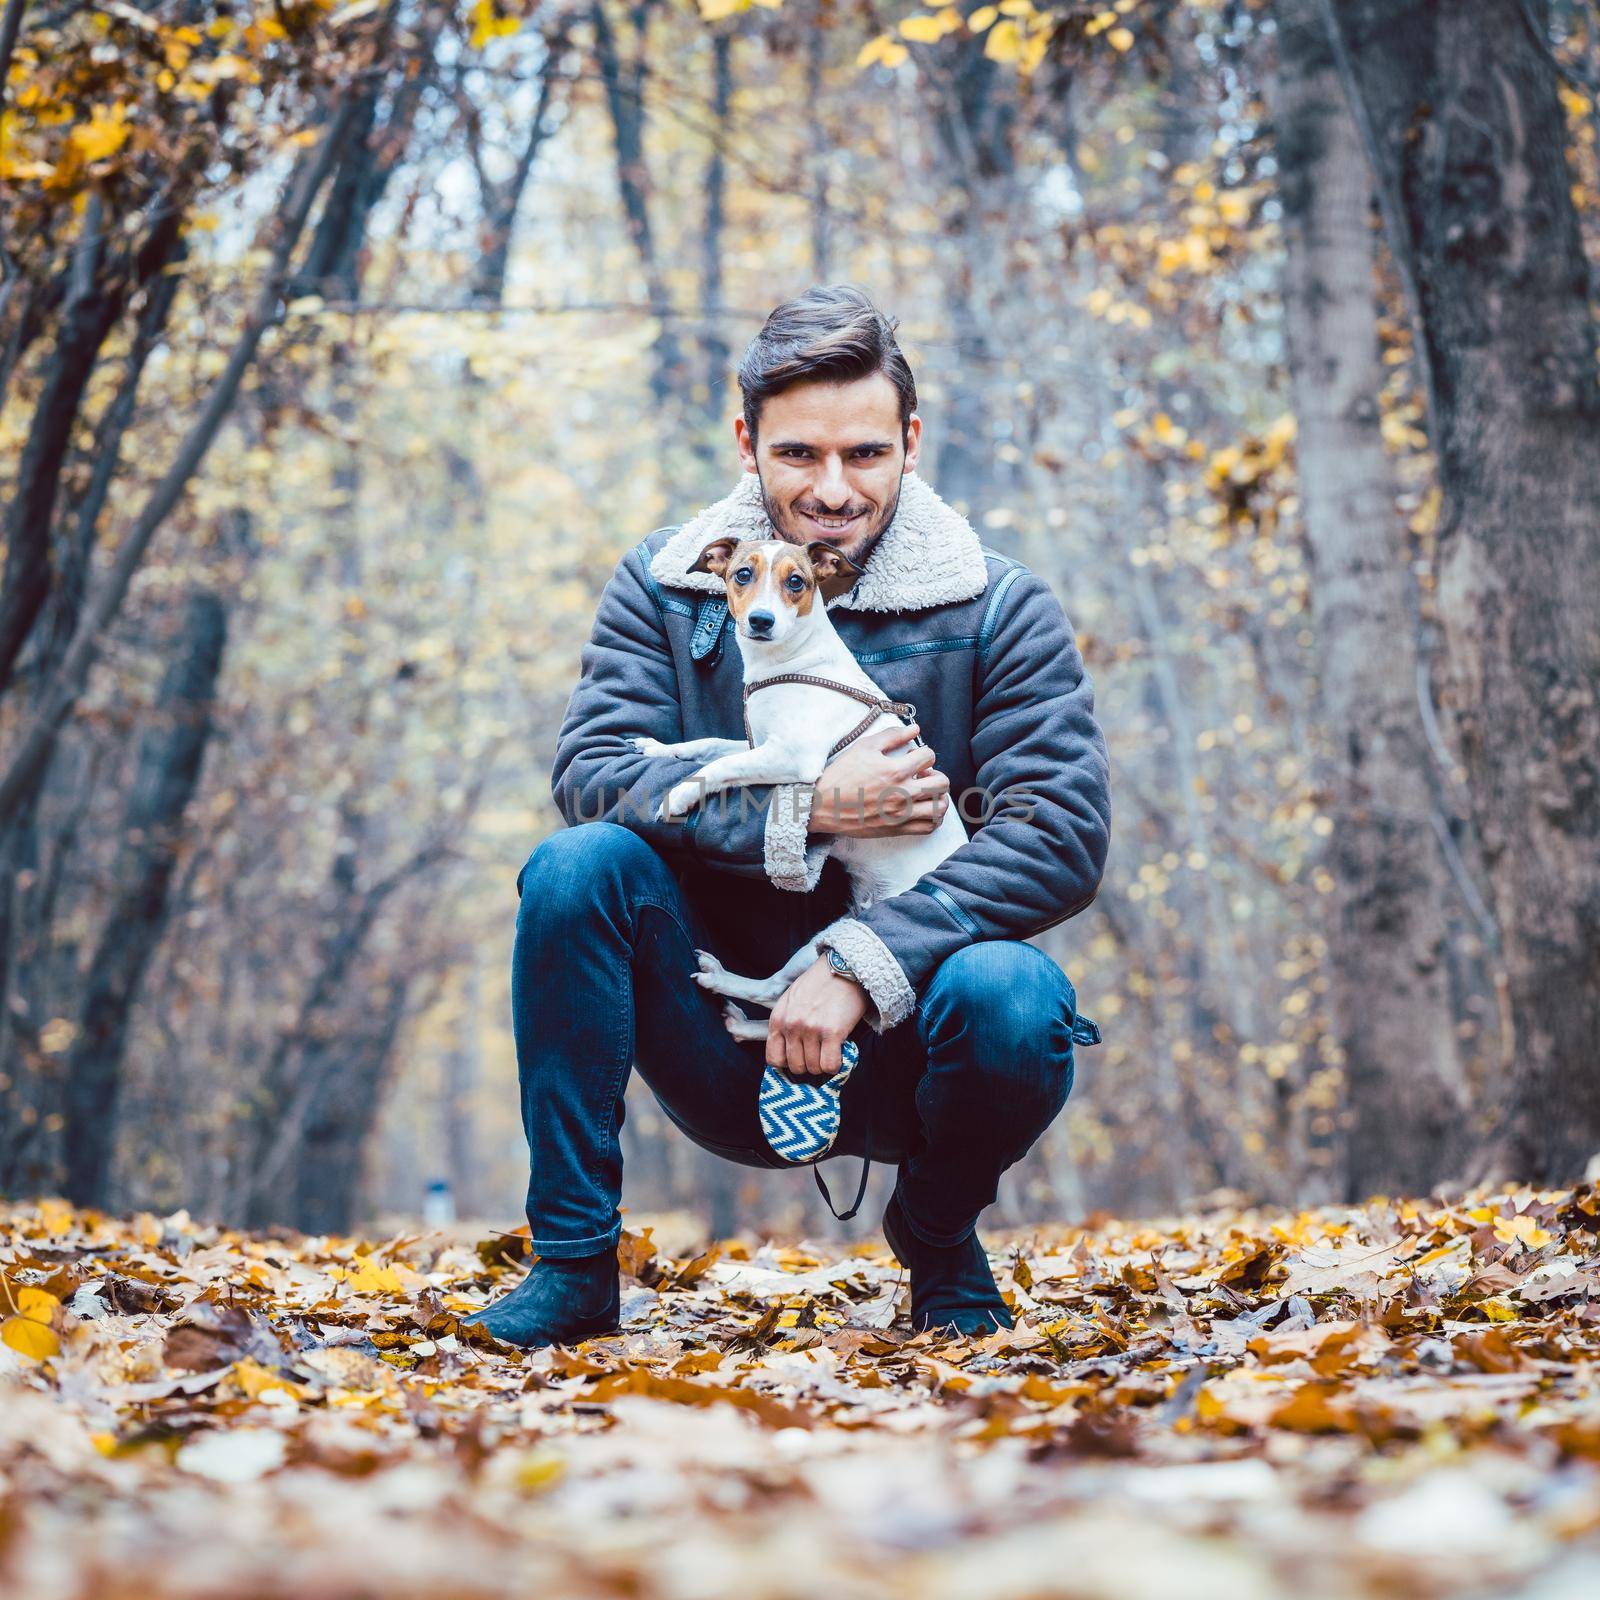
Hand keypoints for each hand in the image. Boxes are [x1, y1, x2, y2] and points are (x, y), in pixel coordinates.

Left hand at [765, 955, 868, 1077]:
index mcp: (778, 1018)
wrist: (844, 967)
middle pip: (796, 1066)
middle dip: (809, 1064)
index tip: (800, 1057)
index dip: (788, 1063)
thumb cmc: (820, 983)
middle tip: (820, 1052)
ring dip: (824, 1064)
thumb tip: (787, 1051)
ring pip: (814, 1068)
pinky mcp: (832, 1032)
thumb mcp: (791, 999)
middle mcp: (792, 1025)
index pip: (774, 1059)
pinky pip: (831, 1065)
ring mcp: (811, 1029)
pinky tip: (840, 1052)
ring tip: (831, 1049)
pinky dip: (837, 1065)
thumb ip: (786, 1022)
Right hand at [808, 721, 950, 837]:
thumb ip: (892, 736)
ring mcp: (902, 814)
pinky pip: (929, 826)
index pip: (929, 756)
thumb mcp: (864, 748)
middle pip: (941, 782)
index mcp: (896, 770)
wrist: (823, 806)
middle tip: (921, 775)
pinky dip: (933, 817)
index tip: (913, 757)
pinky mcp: (898, 829)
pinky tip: (924, 809)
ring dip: (938, 796)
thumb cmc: (841, 776)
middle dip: (935, 774)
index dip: (923, 753)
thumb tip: (915, 729)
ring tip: (925, 792)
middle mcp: (904, 793)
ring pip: (940, 806)